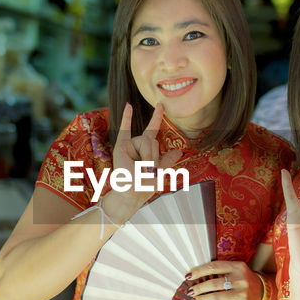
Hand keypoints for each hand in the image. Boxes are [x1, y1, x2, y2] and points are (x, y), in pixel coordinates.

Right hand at [106, 103, 181, 222]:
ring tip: (141, 168)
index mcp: (147, 148)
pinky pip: (125, 130)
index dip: (156, 117)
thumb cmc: (145, 185)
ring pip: (146, 141)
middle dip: (153, 155)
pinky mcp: (121, 147)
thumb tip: (179, 151)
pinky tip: (128, 105)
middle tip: (147, 170)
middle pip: (152, 140)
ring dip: (147, 157)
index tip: (161, 105)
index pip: (153, 130)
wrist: (131, 194)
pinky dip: (126, 118)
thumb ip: (167, 161)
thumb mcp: (160, 172)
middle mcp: (138, 144)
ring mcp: (129, 145)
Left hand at [187, 261, 261, 299]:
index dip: (199, 271)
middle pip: (213, 283)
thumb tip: (194, 276)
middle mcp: (241, 279)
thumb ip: (219, 271)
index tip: (188, 276)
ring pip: (216, 297)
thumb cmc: (241, 279)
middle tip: (190, 291)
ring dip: (201, 299)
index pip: (214, 267)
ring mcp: (242, 293)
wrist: (261, 291)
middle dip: (198, 288)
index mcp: (238, 266)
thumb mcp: (234, 270)